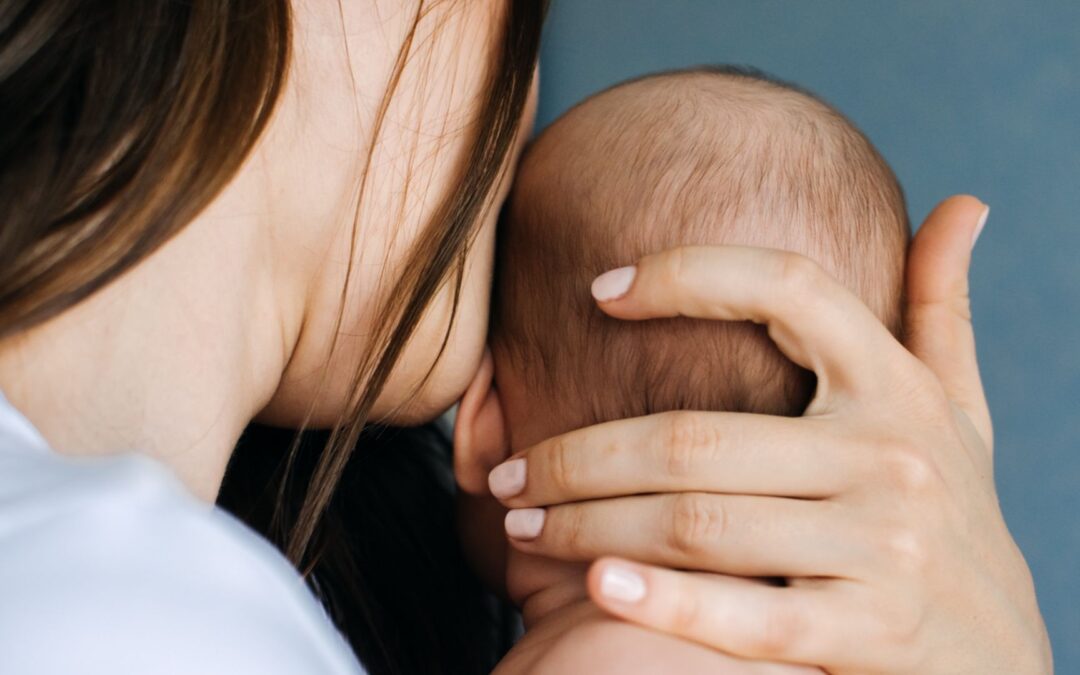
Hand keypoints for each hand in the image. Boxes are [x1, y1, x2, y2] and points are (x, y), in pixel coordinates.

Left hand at [488, 196, 1051, 672]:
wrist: (1003, 657)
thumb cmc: (955, 512)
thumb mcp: (960, 406)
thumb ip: (942, 305)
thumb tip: (963, 204)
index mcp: (895, 386)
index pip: (788, 289)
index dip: (689, 275)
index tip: (600, 290)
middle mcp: (889, 456)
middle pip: (693, 438)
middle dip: (578, 456)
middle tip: (508, 473)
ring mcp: (880, 548)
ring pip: (694, 524)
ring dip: (587, 524)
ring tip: (519, 525)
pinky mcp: (863, 633)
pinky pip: (741, 614)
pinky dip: (660, 600)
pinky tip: (594, 585)